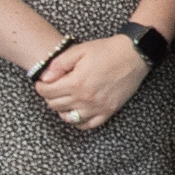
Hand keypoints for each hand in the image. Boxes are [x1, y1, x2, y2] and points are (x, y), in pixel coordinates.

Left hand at [36, 36, 150, 131]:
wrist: (134, 55)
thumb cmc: (107, 50)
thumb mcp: (79, 50)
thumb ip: (59, 64)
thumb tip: (44, 78)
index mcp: (76, 82)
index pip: (47, 92)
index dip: (40, 87)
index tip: (41, 83)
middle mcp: (85, 98)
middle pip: (55, 105)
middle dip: (49, 96)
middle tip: (53, 88)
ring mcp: (97, 107)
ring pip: (68, 117)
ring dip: (61, 109)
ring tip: (64, 99)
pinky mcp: (108, 111)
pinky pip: (88, 124)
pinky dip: (78, 121)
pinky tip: (77, 112)